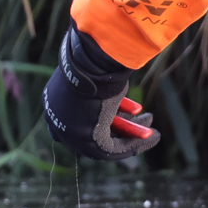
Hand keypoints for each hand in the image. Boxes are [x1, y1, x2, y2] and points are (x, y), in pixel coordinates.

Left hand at [42, 28, 161, 160]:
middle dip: (121, 127)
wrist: (91, 62)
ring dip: (131, 136)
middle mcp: (58, 119)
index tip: (127, 112)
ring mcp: (70, 132)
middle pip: (92, 131)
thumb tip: (116, 71)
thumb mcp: (97, 70)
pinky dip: (133, 144)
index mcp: (55, 100)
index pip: (79, 118)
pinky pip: (111, 148)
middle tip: (140, 119)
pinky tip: (152, 136)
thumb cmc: (95, 58)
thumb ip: (101, 82)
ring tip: (151, 130)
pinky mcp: (86, 139)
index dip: (106, 117)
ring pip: (104, 141)